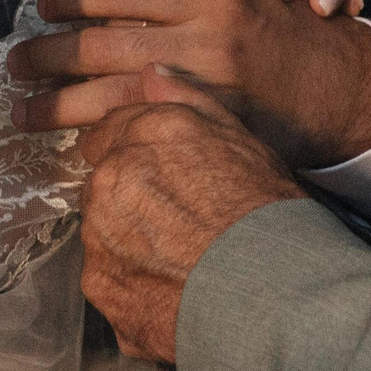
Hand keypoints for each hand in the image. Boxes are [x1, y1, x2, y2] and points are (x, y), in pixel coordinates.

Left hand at [6, 0, 370, 165]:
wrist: (334, 91)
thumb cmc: (281, 23)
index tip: (43, 6)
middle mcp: (203, 47)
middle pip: (100, 50)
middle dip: (46, 56)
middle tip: (12, 61)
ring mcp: (202, 97)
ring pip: (107, 100)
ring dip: (54, 106)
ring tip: (18, 109)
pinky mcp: (202, 136)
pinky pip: (135, 133)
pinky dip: (96, 135)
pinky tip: (68, 136)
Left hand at [79, 69, 303, 361]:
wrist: (272, 295)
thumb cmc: (269, 218)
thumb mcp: (243, 142)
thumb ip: (190, 103)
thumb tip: (153, 75)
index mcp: (147, 132)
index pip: (112, 130)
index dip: (137, 153)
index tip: (158, 174)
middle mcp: (112, 176)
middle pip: (105, 181)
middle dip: (130, 197)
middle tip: (179, 222)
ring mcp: (99, 232)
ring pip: (103, 230)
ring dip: (129, 240)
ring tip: (182, 261)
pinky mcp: (98, 283)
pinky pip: (109, 277)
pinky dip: (132, 284)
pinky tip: (173, 291)